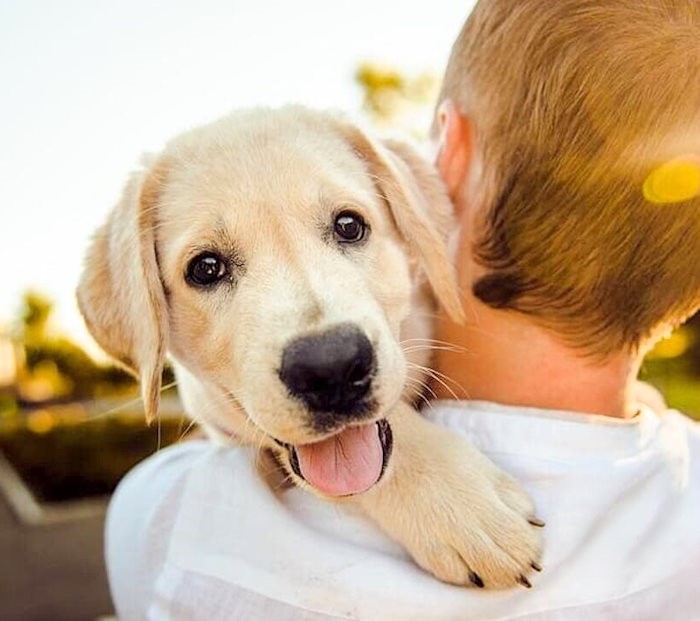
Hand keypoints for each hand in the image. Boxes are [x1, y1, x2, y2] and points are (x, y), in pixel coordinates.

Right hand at [354, 403, 542, 588]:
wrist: (384, 454)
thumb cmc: (433, 450)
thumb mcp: (479, 462)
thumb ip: (507, 490)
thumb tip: (532, 519)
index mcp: (486, 499)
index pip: (524, 538)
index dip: (532, 544)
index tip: (528, 537)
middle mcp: (468, 525)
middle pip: (510, 563)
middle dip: (519, 563)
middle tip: (517, 555)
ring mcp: (445, 542)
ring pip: (486, 576)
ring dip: (497, 573)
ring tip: (494, 562)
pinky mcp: (423, 551)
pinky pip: (454, 576)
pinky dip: (467, 574)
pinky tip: (468, 565)